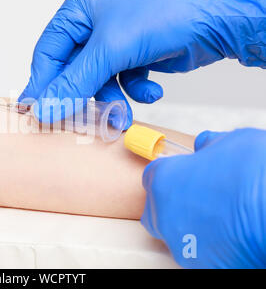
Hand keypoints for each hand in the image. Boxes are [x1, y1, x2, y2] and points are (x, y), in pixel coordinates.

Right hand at [19, 0, 265, 125]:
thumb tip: (44, 108)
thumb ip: (75, 82)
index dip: (42, 81)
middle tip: (78, 120)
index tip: (34, 109)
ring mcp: (115, 39)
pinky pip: (120, 80)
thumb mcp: (112, 50)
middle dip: (83, 95)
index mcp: (81, 5)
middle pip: (73, 68)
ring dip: (110, 99)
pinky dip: (132, 90)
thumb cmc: (165, 15)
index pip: (49, 49)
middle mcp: (95, 21)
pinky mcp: (133, 54)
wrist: (216, 19)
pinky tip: (149, 90)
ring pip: (97, 79)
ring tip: (121, 115)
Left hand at [142, 128, 265, 267]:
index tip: (186, 172)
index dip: (172, 173)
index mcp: (163, 181)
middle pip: (157, 209)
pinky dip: (210, 245)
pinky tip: (231, 234)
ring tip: (222, 216)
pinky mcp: (200, 266)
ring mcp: (181, 244)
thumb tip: (205, 144)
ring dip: (192, 225)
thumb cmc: (255, 173)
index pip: (154, 176)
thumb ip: (209, 144)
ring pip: (177, 234)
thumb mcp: (232, 142)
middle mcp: (163, 216)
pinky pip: (198, 252)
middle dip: (173, 202)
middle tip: (202, 196)